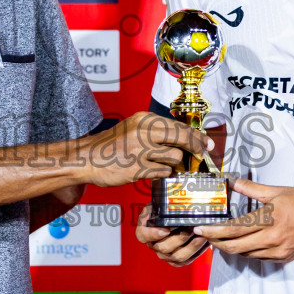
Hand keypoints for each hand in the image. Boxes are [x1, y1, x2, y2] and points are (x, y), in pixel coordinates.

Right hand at [76, 112, 211, 188]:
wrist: (86, 158)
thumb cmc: (111, 146)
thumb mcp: (133, 129)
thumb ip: (156, 132)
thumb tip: (185, 138)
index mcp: (144, 119)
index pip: (178, 125)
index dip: (197, 136)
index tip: (206, 144)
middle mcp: (143, 132)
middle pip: (182, 138)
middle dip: (195, 148)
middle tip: (201, 155)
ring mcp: (140, 150)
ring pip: (174, 158)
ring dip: (174, 164)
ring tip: (164, 165)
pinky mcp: (136, 168)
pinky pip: (162, 172)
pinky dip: (162, 174)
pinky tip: (153, 172)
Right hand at [135, 204, 209, 266]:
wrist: (177, 217)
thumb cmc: (167, 209)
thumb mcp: (160, 203)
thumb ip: (161, 204)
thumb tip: (172, 203)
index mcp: (145, 231)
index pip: (143, 235)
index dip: (153, 234)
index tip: (165, 229)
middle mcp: (154, 245)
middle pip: (164, 247)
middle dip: (180, 237)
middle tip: (191, 227)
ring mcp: (165, 255)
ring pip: (178, 256)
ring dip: (191, 245)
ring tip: (201, 235)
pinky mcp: (176, 260)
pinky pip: (187, 260)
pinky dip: (197, 251)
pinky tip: (204, 241)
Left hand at [192, 179, 293, 263]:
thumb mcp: (277, 191)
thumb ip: (251, 189)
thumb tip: (232, 181)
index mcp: (269, 219)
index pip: (234, 229)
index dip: (214, 231)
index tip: (200, 229)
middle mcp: (273, 238)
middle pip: (236, 247)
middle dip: (217, 243)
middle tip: (206, 236)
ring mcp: (279, 251)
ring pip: (246, 254)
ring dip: (231, 248)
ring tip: (220, 239)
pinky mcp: (285, 257)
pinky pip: (259, 258)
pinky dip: (247, 252)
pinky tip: (242, 244)